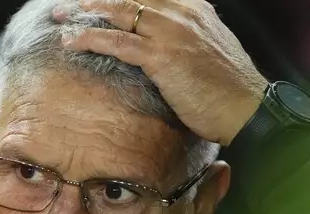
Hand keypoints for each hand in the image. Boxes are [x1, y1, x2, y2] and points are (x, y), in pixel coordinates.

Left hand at [54, 0, 268, 145]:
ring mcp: (171, 32)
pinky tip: (72, 41)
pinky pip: (119, 42)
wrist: (247, 107)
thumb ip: (183, 35)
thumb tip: (156, 41)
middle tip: (66, 7)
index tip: (91, 1)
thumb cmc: (226, 86)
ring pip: (120, 13)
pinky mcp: (163, 56)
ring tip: (62, 18)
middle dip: (93, 1)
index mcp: (192, 7)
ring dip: (85, 14)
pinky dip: (92, 39)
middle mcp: (181, 12)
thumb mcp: (206, 48)